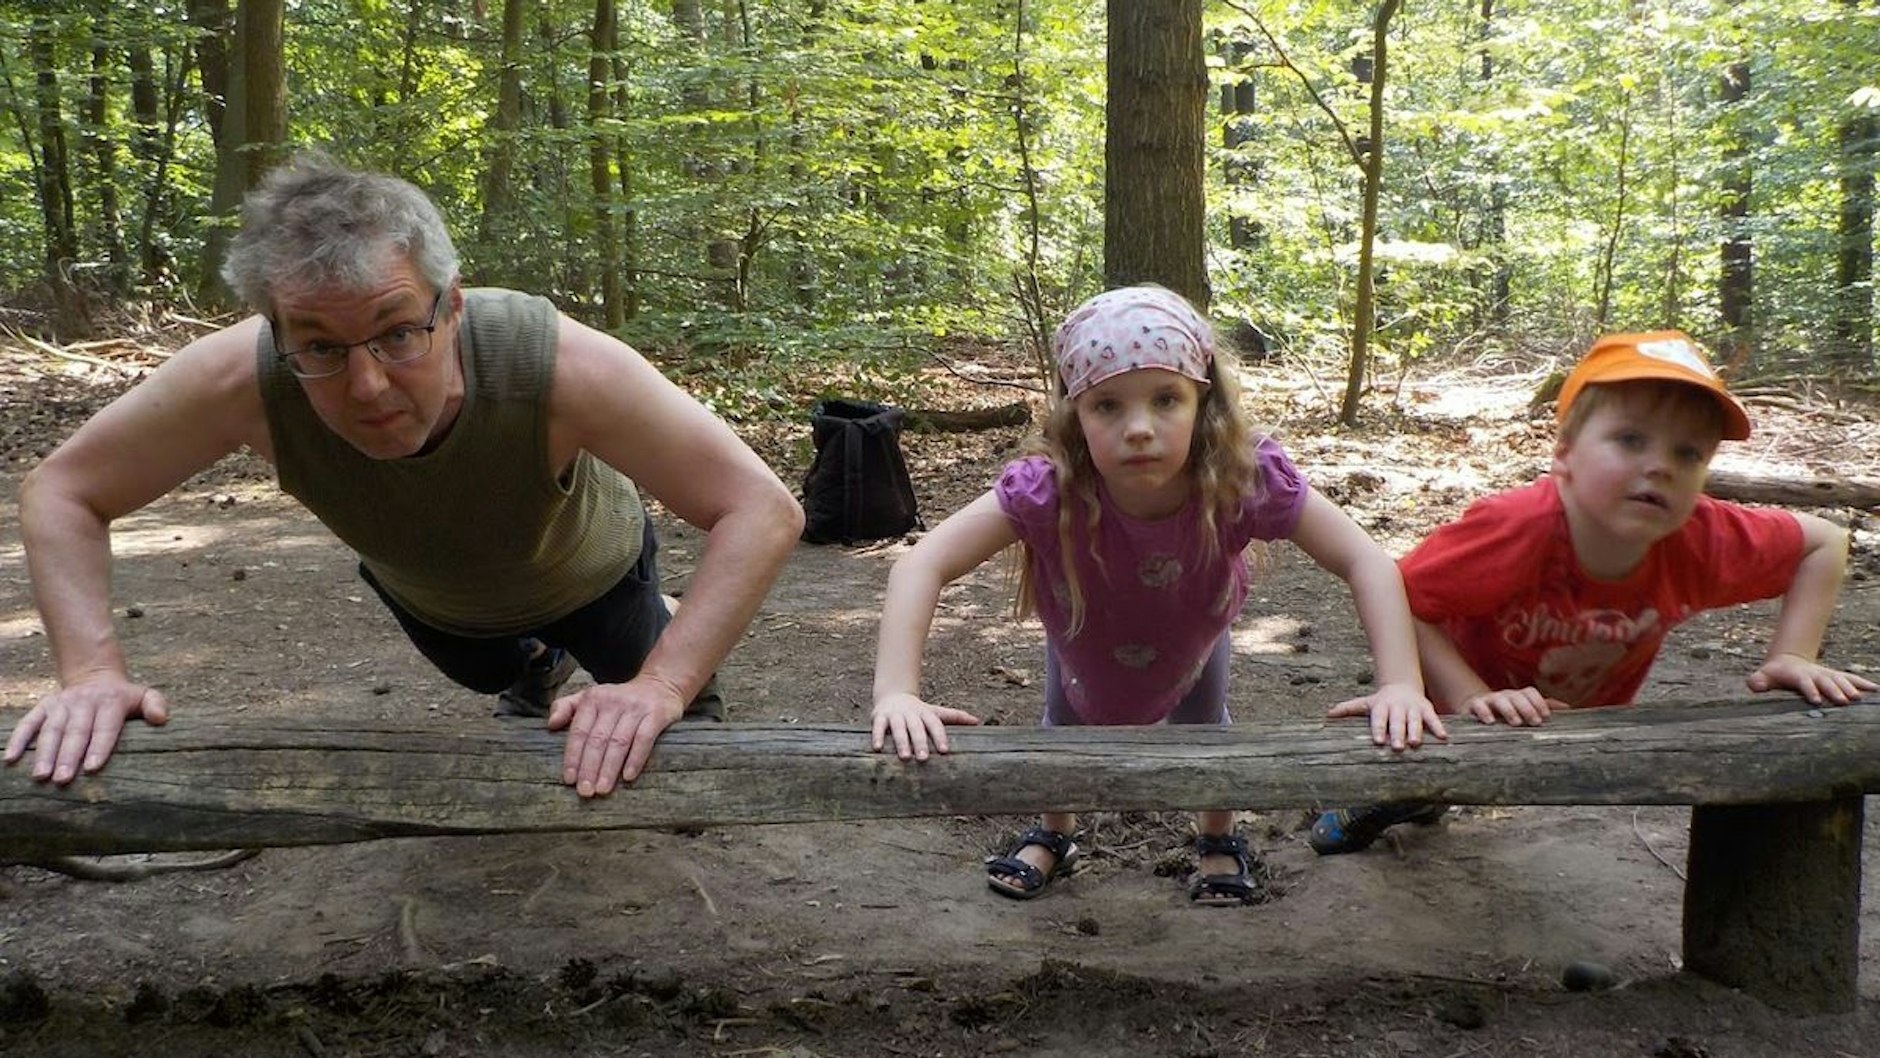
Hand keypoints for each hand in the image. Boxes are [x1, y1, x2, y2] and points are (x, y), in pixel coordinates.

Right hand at [4, 677, 169, 784]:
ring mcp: (61, 704)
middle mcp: (83, 702)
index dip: (99, 747)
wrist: (95, 676)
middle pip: (75, 732)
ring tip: (40, 776)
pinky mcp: (44, 706)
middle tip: (62, 780)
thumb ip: (156, 705)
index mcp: (110, 702)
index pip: (105, 727)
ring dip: (45, 753)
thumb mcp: (144, 695)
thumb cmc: (123, 698)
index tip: (92, 768)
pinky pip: (28, 722)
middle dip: (68, 756)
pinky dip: (18, 739)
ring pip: (51, 730)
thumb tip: (161, 719)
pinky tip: (10, 759)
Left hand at [547, 675, 686, 797]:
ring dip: (609, 768)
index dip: (573, 756)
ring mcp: (636, 708)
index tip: (570, 779)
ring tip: (602, 790)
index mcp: (594, 698)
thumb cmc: (619, 699)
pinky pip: (644, 739)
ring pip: (619, 742)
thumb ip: (566, 707)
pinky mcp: (656, 714)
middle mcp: (614, 701)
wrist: (660, 686)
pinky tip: (628, 777)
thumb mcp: (591, 697)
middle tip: (585, 792)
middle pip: (598, 739)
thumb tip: (550, 725)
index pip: (579, 731)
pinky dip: (635, 759)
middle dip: (589, 767)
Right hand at [870, 691, 979, 761]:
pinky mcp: (880, 716)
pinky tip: (877, 748)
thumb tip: (978, 721)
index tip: (944, 751)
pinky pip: (878, 726)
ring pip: (898, 728)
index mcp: (926, 713)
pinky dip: (877, 736)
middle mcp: (911, 713)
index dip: (939, 736)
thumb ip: (955, 717)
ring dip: (902, 742)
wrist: (893, 695)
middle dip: (921, 742)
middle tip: (924, 758)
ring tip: (905, 757)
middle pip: (917, 728)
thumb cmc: (918, 711)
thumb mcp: (935, 712)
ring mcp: (895, 715)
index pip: (935, 724)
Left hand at [1325, 681, 1444, 751]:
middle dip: (1397, 733)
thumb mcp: (1365, 702)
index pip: (1379, 718)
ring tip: (1415, 743)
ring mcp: (1412, 707)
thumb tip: (1328, 714)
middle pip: (1397, 721)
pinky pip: (1433, 718)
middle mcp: (1397, 706)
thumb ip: (1348, 708)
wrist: (1402, 685)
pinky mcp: (1426, 708)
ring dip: (1415, 731)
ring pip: (1414, 720)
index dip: (1379, 729)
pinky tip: (1443, 737)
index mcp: (1381, 706)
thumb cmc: (1380, 702)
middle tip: (1397, 747)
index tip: (1379, 741)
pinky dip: (1438, 727)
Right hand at [1461, 687, 1564, 726]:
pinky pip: (1478, 705)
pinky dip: (1484, 712)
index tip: (1546, 716)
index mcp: (1518, 695)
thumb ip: (1543, 706)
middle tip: (1535, 722)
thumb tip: (1568, 707)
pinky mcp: (1474, 706)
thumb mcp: (1524, 708)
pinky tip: (1490, 721)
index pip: (1530, 692)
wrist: (1475, 707)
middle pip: (1517, 696)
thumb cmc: (1505, 711)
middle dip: (1528, 708)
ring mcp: (1489, 699)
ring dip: (1510, 710)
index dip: (1539, 702)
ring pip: (1500, 700)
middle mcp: (1505, 695)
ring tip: (1516, 722)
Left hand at [1747, 653, 1875, 705]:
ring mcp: (1827, 674)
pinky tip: (1876, 690)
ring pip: (1841, 679)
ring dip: (1851, 687)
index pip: (1804, 682)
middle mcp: (1815, 674)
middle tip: (1844, 701)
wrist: (1788, 662)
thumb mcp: (1763, 676)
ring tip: (1859, 698)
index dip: (1810, 690)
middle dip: (1835, 690)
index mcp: (1798, 675)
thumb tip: (1755, 685)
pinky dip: (1864, 683)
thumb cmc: (1774, 674)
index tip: (1817, 701)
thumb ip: (1758, 681)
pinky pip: (1852, 678)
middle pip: (1826, 681)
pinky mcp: (1836, 677)